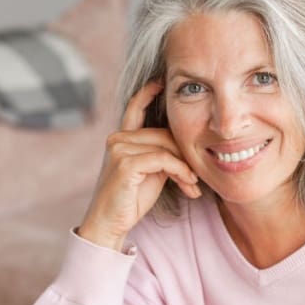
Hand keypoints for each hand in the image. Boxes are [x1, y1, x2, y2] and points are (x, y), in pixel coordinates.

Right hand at [78, 82, 200, 249]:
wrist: (109, 224)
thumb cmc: (131, 199)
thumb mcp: (150, 171)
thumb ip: (160, 152)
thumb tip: (185, 143)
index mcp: (121, 138)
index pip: (135, 108)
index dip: (147, 92)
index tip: (161, 80)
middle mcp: (117, 138)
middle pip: (164, 133)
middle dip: (184, 155)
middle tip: (195, 179)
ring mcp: (119, 148)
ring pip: (166, 146)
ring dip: (185, 167)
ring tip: (192, 185)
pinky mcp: (125, 163)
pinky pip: (164, 159)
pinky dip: (180, 171)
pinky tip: (187, 185)